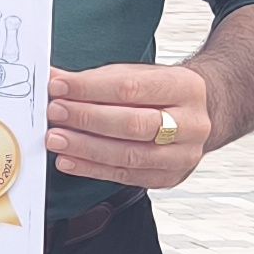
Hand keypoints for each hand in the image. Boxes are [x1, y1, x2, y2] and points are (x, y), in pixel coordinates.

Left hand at [47, 60, 216, 190]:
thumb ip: (96, 79)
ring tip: (56, 139)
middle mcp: (190, 123)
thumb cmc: (163, 94)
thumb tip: (54, 80)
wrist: (199, 117)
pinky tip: (69, 161)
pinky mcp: (167, 177)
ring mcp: (182, 155)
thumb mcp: (136, 76)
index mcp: (185, 87)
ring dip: (86, 148)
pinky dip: (91, 169)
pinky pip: (125, 176)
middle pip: (133, 123)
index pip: (131, 88)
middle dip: (87, 118)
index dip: (90, 88)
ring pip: (129, 155)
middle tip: (55, 113)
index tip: (59, 86)